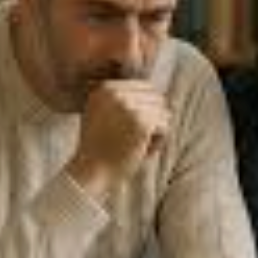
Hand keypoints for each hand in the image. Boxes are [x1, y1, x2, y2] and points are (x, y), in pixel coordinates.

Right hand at [66, 79, 170, 201]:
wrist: (91, 171)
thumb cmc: (100, 147)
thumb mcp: (101, 113)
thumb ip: (122, 99)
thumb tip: (158, 93)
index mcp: (106, 88)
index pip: (146, 86)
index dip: (147, 108)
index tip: (133, 126)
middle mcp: (117, 93)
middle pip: (157, 98)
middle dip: (153, 118)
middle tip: (135, 137)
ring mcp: (130, 107)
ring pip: (163, 113)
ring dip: (156, 131)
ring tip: (137, 144)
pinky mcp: (142, 123)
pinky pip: (165, 126)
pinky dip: (158, 141)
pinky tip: (142, 150)